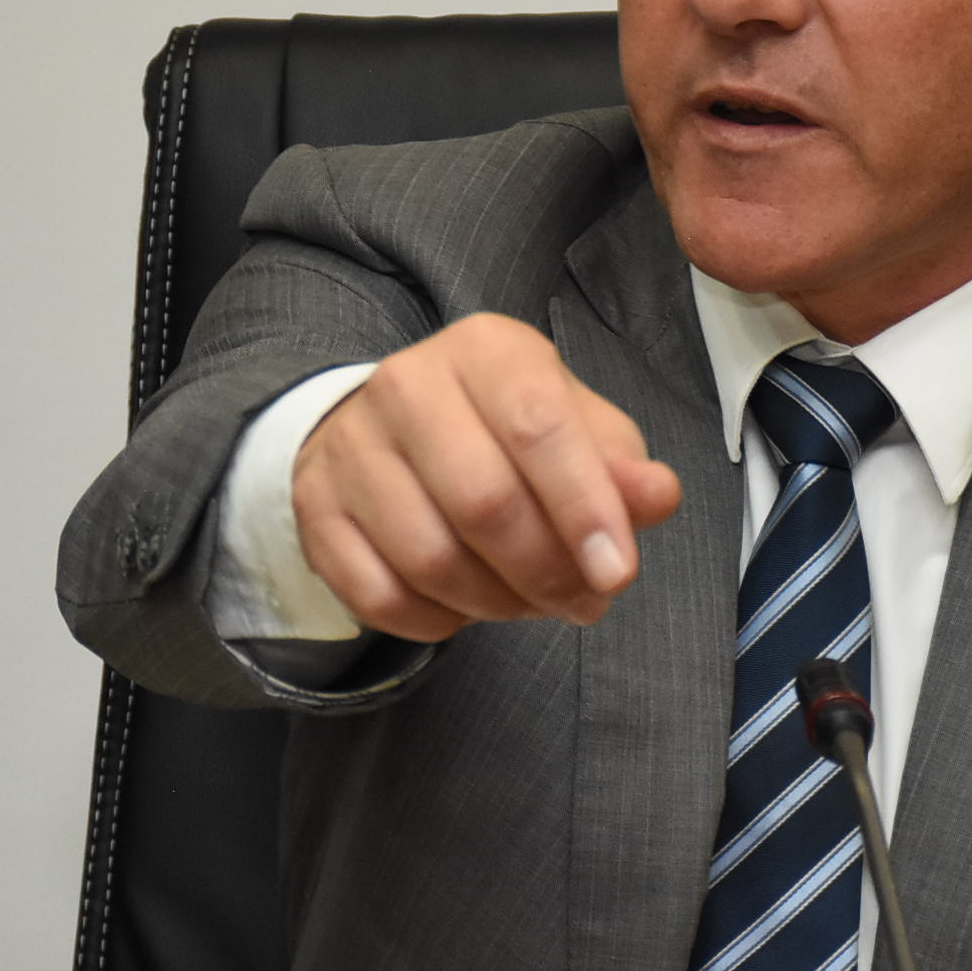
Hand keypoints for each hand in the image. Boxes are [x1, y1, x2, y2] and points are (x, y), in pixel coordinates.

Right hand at [292, 313, 683, 640]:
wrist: (390, 427)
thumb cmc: (505, 429)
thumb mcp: (577, 427)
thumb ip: (621, 467)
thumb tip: (656, 497)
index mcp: (486, 350)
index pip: (537, 426)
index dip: (583, 508)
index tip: (618, 573)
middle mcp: (407, 385)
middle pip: (483, 501)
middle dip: (545, 572)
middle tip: (581, 602)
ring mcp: (350, 447)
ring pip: (430, 558)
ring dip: (496, 604)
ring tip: (529, 602)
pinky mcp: (315, 510)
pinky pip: (379, 595)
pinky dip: (436, 621)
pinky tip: (465, 606)